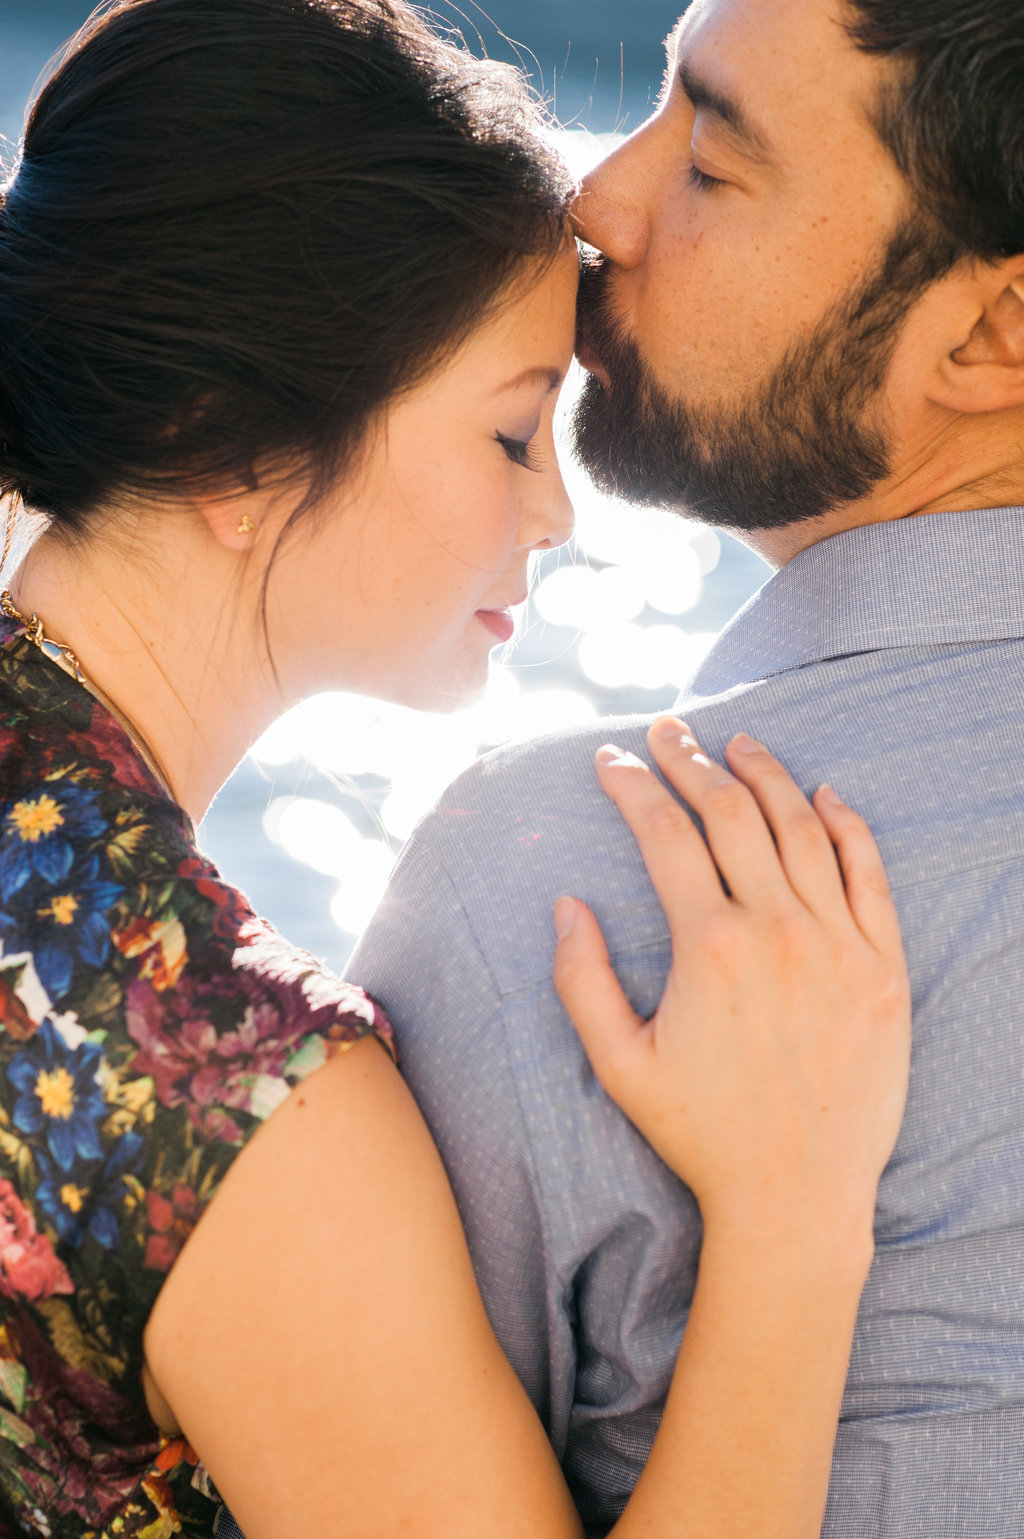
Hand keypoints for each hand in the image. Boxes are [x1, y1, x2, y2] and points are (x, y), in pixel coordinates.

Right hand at [553, 719, 910, 1247]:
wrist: (797, 1194)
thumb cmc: (701, 1133)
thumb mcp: (618, 1064)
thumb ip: (581, 980)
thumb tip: (568, 903)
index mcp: (709, 947)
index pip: (665, 833)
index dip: (633, 785)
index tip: (612, 760)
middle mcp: (777, 931)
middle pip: (732, 812)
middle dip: (691, 760)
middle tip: (668, 732)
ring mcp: (838, 944)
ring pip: (802, 828)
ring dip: (767, 774)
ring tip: (740, 744)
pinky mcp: (883, 967)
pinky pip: (870, 874)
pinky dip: (849, 825)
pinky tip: (825, 795)